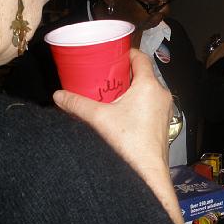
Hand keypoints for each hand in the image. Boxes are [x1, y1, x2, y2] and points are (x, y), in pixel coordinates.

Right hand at [52, 49, 186, 223]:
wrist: (148, 171)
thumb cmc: (128, 140)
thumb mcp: (99, 118)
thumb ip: (77, 104)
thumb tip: (57, 95)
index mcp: (149, 85)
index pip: (141, 57)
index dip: (127, 52)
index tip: (112, 54)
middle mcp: (161, 93)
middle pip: (143, 73)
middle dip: (125, 72)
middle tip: (105, 74)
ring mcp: (165, 108)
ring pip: (148, 89)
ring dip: (132, 88)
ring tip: (111, 92)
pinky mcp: (164, 121)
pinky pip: (151, 102)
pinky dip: (138, 101)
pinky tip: (123, 111)